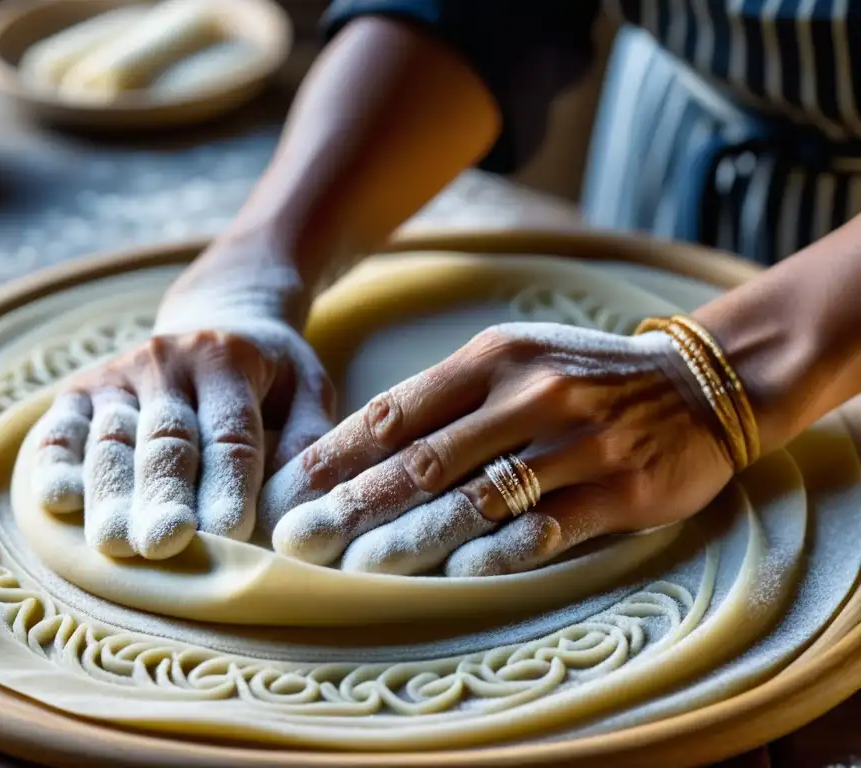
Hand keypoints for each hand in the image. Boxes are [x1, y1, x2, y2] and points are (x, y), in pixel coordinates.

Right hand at [28, 243, 334, 559]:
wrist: (214, 316)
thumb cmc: (268, 374)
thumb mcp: (308, 389)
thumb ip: (307, 441)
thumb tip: (294, 509)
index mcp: (227, 361)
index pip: (229, 433)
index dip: (229, 484)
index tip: (230, 534)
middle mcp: (167, 361)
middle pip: (166, 441)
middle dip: (164, 495)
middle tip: (164, 544)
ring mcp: (117, 373)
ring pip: (112, 441)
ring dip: (112, 494)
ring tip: (116, 544)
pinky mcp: (79, 389)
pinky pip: (61, 430)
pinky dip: (56, 465)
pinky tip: (59, 502)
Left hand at [261, 322, 732, 576]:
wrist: (699, 384)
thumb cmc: (584, 375)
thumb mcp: (516, 359)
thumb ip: (451, 397)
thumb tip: (367, 446)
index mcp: (494, 358)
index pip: (400, 409)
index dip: (342, 451)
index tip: (297, 487)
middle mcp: (530, 394)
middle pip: (427, 458)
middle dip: (359, 503)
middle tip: (306, 538)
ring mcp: (577, 442)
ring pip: (480, 497)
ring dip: (415, 536)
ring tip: (361, 568)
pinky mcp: (619, 488)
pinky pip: (549, 527)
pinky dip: (499, 551)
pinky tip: (457, 573)